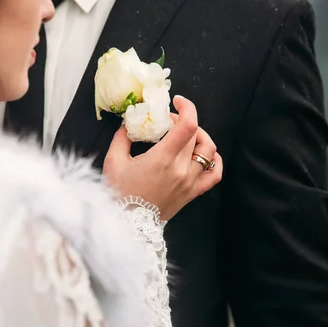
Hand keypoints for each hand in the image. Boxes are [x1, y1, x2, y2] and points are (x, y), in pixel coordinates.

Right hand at [103, 95, 222, 219]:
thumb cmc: (119, 193)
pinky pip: (214, 174)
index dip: (187, 108)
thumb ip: (123, 136)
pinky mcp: (192, 192)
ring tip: (185, 135)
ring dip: (199, 136)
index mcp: (163, 159)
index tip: (177, 101)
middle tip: (169, 121)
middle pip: (195, 134)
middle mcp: (181, 169)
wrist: (127, 225)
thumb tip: (129, 121)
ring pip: (208, 150)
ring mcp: (190, 182)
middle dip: (183, 120)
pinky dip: (214, 160)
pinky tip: (205, 154)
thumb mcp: (114, 161)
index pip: (188, 126)